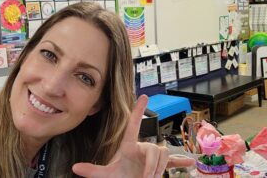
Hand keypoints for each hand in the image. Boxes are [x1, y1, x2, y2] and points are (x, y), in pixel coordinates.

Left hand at [72, 95, 194, 177]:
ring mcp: (152, 157)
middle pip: (154, 148)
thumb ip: (92, 171)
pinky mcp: (160, 166)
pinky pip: (173, 161)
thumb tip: (76, 167)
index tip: (144, 96)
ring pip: (164, 154)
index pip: (133, 126)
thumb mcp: (107, 176)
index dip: (138, 111)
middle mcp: (142, 148)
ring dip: (159, 169)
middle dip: (152, 165)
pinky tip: (191, 164)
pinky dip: (181, 162)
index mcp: (129, 147)